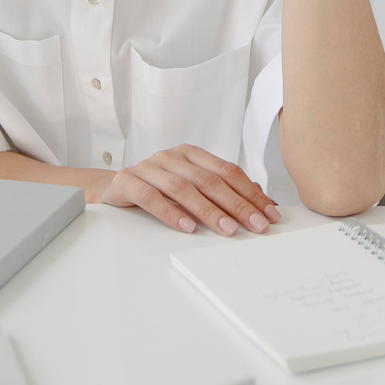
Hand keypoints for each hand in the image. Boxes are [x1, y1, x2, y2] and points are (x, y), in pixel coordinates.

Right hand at [98, 144, 280, 234]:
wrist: (115, 187)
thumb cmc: (158, 188)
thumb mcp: (191, 186)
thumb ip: (221, 192)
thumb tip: (262, 204)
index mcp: (191, 154)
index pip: (227, 171)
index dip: (250, 192)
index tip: (269, 213)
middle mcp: (172, 156)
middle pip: (209, 181)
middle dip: (237, 204)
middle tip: (256, 225)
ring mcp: (149, 167)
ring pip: (183, 189)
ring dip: (209, 211)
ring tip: (227, 230)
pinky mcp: (128, 181)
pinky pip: (151, 198)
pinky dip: (171, 213)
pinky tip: (187, 227)